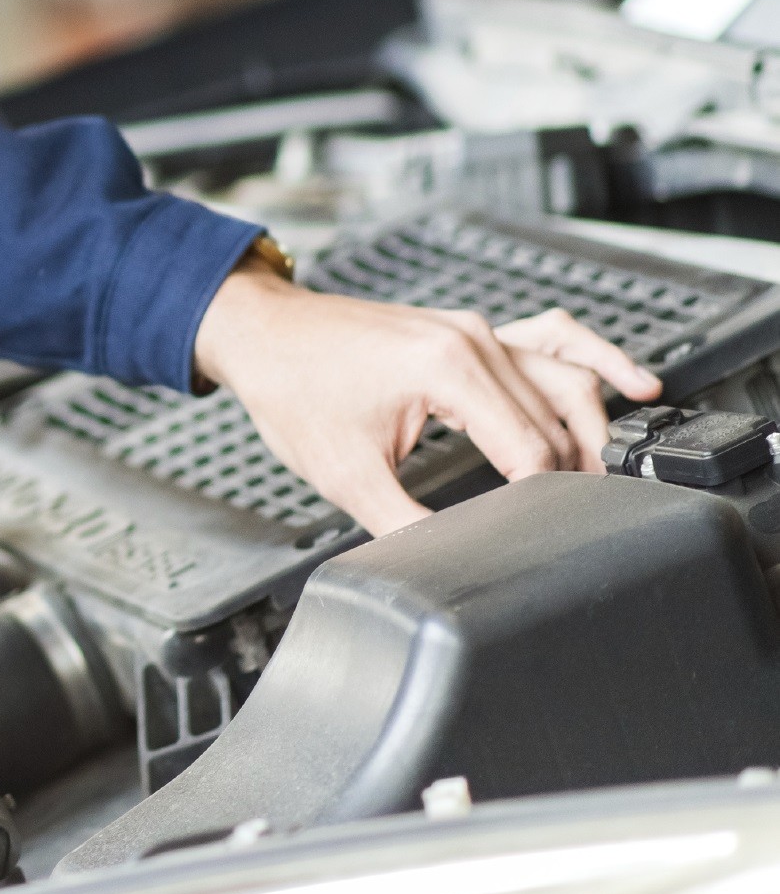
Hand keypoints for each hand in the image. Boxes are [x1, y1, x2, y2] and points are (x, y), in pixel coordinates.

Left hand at [194, 264, 661, 537]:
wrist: (260, 332)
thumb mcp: (345, 474)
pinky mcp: (469, 330)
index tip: (549, 534)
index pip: (530, 449)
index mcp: (448, 370)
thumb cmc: (291, 388)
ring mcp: (476, 329)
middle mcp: (474, 341)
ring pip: (566, 377)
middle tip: (584, 521)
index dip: (543, 500)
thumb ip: (407, 524)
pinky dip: (594, 360)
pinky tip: (633, 384)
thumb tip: (448, 564)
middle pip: (558, 417)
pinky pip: (550, 337)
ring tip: (609, 474)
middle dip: (575, 471)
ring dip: (592, 425)